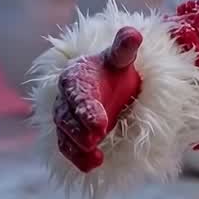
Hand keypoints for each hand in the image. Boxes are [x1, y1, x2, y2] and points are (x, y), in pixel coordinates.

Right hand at [54, 27, 143, 172]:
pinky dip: (78, 158)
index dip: (87, 109)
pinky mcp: (69, 135)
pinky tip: (93, 165)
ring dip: (78, 147)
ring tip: (96, 157)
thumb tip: (133, 33)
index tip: (100, 123)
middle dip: (80, 129)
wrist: (106, 85)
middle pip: (67, 115)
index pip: (77, 92)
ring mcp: (65, 118)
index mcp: (75, 76)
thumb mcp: (120, 59)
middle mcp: (65, 98)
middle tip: (96, 139)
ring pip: (65, 134)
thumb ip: (124, 48)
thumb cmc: (112, 71)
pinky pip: (68, 147)